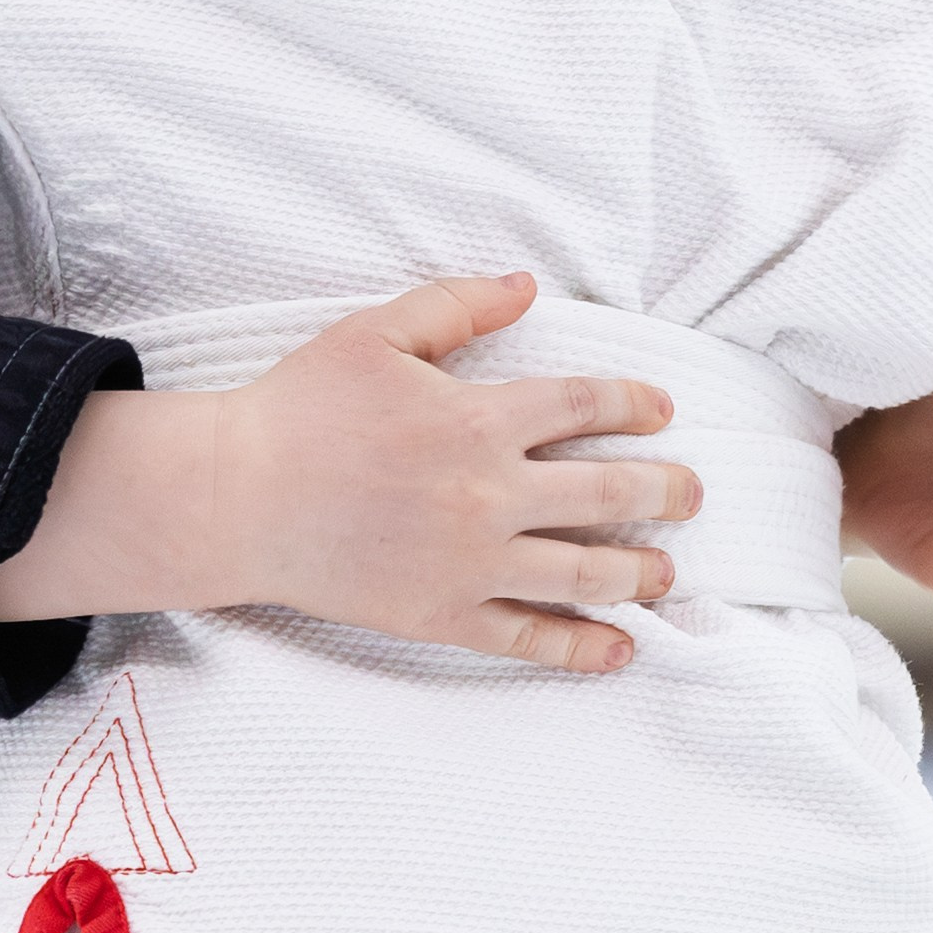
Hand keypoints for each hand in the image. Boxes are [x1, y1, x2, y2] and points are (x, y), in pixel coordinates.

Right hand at [0, 271, 700, 671]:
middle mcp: (489, 494)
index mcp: (477, 419)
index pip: (584, 406)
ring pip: (583, 572)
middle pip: (607, 493)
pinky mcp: (442, 614)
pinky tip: (619, 647)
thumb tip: (527, 285)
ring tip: (669, 573)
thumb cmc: (302, 408)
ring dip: (639, 571)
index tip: (661, 410)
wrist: (239, 497)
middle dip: (664, 492)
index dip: (633, 404)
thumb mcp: (375, 334)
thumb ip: (456, 306)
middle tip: (693, 493)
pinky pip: (528, 638)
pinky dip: (581, 646)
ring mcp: (470, 563)